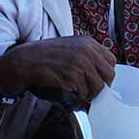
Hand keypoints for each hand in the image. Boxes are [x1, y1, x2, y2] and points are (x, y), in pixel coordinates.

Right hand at [0, 36, 115, 100]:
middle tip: (91, 90)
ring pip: (98, 86)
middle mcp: (87, 51)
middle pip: (109, 75)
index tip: (99, 79)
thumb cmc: (46, 55)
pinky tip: (69, 90)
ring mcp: (80, 63)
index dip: (106, 73)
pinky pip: (84, 92)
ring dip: (89, 93)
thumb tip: (102, 71)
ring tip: (79, 91)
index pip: (111, 60)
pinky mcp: (72, 76)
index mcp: (88, 42)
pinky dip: (78, 95)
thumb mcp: (70, 46)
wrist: (27, 60)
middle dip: (101, 85)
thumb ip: (87, 54)